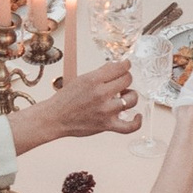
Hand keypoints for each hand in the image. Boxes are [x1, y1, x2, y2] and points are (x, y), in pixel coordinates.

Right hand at [18, 69, 140, 148]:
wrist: (55, 118)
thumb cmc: (66, 99)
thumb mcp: (82, 79)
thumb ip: (101, 73)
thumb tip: (119, 66)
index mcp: (94, 80)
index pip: (121, 67)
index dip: (126, 65)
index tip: (126, 66)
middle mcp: (101, 94)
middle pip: (127, 80)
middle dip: (125, 79)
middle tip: (119, 82)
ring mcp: (106, 111)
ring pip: (132, 99)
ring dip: (130, 96)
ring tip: (123, 96)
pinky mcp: (107, 125)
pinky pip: (130, 126)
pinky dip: (137, 121)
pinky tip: (137, 115)